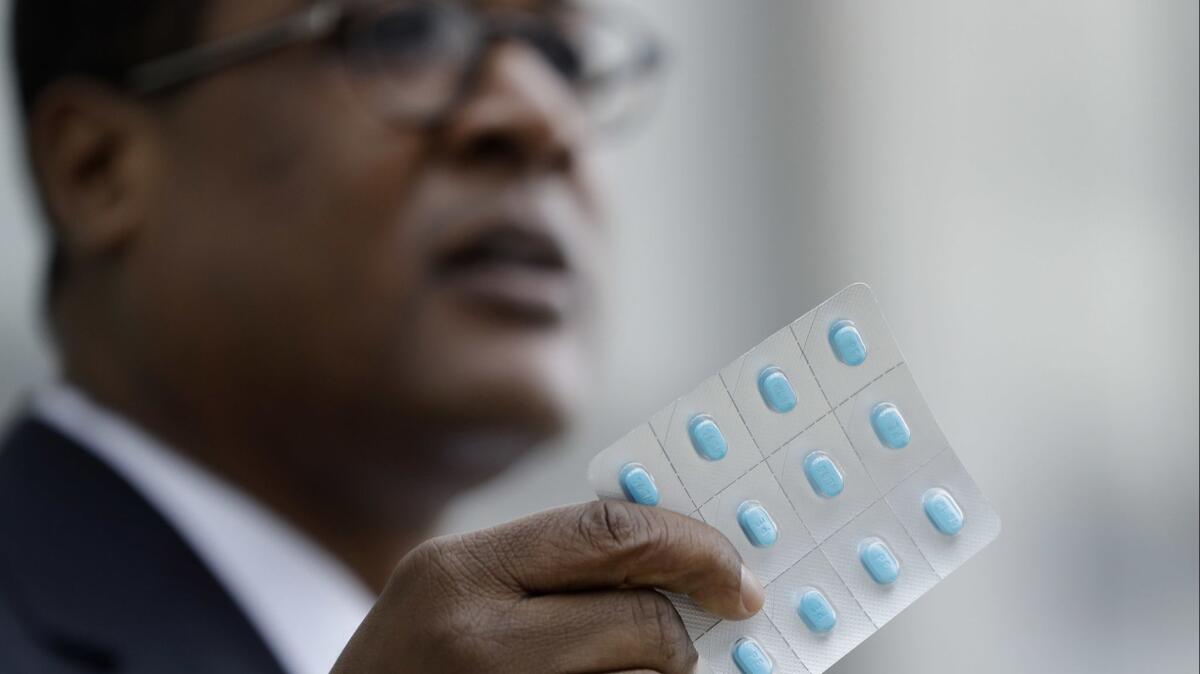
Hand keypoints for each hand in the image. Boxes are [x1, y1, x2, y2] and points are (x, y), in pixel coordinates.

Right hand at [332, 500, 764, 672]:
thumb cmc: (408, 671)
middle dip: (682, 633)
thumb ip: (545, 567)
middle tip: (702, 641)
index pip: (610, 530)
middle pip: (642, 618)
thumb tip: (673, 560)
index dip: (692, 546)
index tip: (735, 573)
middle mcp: (473, 636)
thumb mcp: (450, 595)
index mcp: (457, 571)